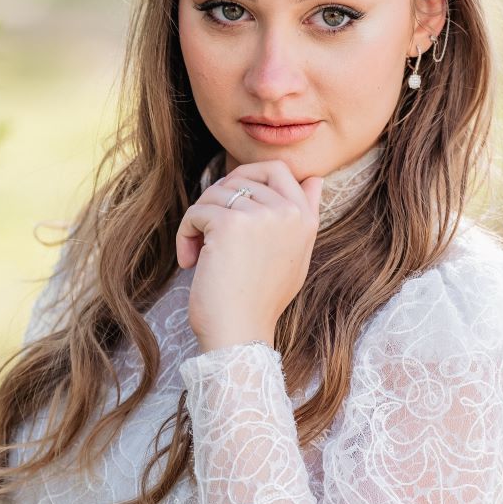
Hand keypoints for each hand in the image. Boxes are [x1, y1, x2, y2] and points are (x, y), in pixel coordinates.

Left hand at [176, 159, 323, 352]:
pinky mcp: (230, 223)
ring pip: (216, 193)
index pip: (280, 169)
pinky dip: (186, 235)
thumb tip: (316, 178)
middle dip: (220, 197)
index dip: (248, 179)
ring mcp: (261, 215)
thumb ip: (305, 217)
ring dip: (200, 221)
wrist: (240, 334)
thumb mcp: (296, 257)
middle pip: (243, 176)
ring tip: (200, 253)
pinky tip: (190, 261)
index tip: (232, 208)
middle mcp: (288, 212)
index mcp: (305, 220)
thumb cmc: (260, 301)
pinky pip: (197, 211)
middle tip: (210, 224)